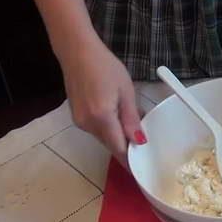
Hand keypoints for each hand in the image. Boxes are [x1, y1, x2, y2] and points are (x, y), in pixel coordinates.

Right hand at [59, 37, 145, 165]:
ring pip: (104, 137)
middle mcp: (88, 125)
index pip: (119, 149)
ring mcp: (80, 122)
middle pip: (111, 145)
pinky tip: (116, 112)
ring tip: (132, 119)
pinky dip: (108, 126)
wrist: (76, 51)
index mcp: (102, 119)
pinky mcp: (76, 117)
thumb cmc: (105, 66)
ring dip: (118, 135)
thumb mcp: (126, 91)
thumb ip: (132, 119)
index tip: (142, 170)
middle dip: (127, 145)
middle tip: (144, 138)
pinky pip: (96, 129)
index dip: (131, 161)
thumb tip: (140, 142)